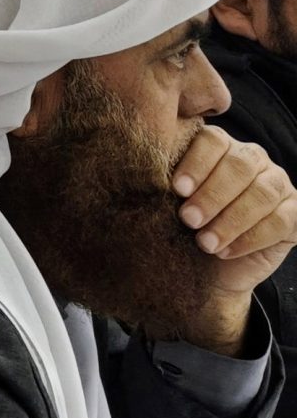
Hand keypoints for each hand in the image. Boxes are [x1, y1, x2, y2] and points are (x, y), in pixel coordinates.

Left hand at [172, 126, 296, 351]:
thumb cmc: (178, 233)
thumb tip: (135, 172)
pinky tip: (226, 251)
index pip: (212, 141)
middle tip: (188, 220)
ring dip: (231, 219)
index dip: (196, 163)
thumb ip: (163, 185)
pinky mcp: (294, 214)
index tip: (176, 189)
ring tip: (205, 243)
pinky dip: (252, 236)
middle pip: (240, 164)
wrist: (202, 276)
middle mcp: (252, 160)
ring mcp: (277, 185)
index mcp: (218, 149)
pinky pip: (282, 219)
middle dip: (212, 194)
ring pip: (263, 192)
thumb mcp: (166, 206)